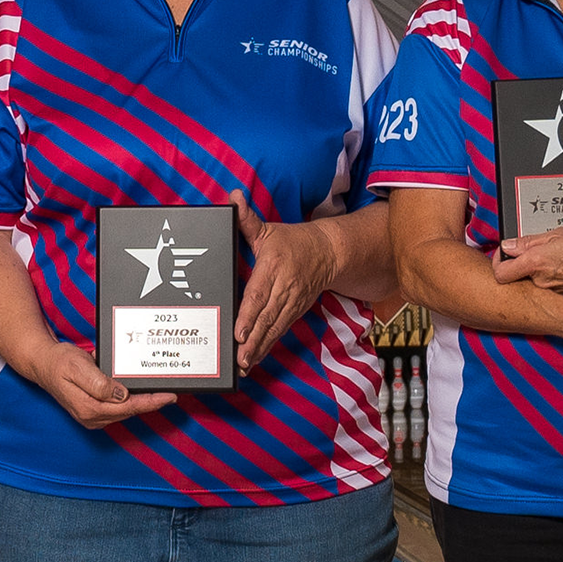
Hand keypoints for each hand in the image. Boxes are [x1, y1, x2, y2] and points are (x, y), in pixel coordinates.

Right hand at [21, 336, 176, 429]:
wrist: (43, 364)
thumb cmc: (58, 363)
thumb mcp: (78, 367)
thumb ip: (100, 383)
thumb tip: (121, 394)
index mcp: (90, 408)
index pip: (129, 406)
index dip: (152, 401)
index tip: (170, 396)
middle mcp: (92, 416)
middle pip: (131, 410)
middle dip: (152, 402)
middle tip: (173, 391)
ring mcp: (93, 416)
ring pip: (126, 410)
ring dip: (143, 401)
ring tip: (161, 392)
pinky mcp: (94, 411)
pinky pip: (119, 407)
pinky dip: (132, 400)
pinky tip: (141, 391)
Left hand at [231, 190, 335, 372]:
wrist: (330, 252)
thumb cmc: (294, 242)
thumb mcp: (269, 229)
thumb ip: (247, 218)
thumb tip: (233, 198)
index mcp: (274, 267)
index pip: (259, 294)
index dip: (249, 315)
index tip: (239, 331)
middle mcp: (284, 287)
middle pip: (266, 317)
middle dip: (253, 339)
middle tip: (239, 357)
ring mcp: (292, 301)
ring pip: (274, 327)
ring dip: (260, 346)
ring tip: (245, 362)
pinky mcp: (296, 311)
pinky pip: (281, 330)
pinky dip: (269, 344)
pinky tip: (256, 357)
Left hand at [494, 227, 562, 294]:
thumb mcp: (561, 233)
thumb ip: (530, 241)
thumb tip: (510, 245)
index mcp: (537, 262)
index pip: (500, 272)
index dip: (498, 261)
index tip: (504, 253)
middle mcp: (541, 281)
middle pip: (515, 276)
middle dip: (520, 263)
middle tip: (530, 252)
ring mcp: (551, 292)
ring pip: (533, 281)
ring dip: (537, 270)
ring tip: (554, 258)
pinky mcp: (561, 297)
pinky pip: (548, 287)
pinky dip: (551, 278)